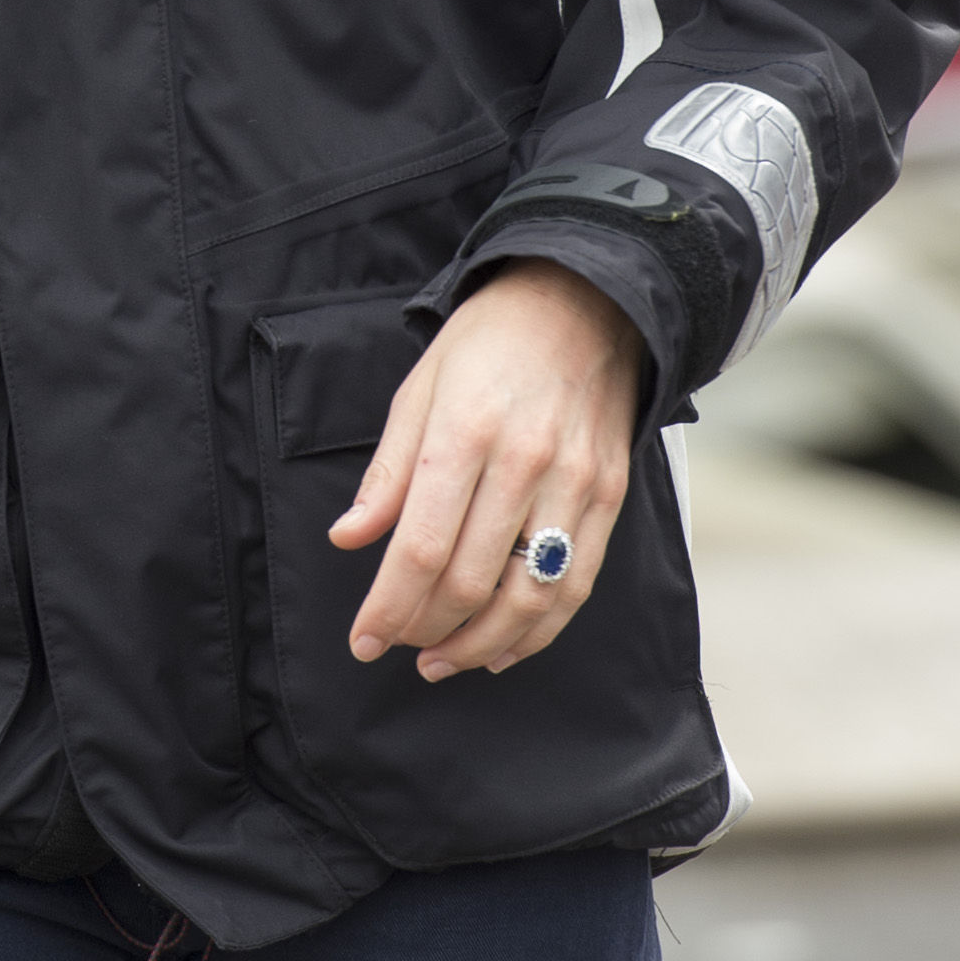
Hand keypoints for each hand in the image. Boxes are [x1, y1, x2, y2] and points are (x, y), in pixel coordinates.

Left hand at [333, 262, 640, 680]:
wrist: (586, 300)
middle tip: (397, 644)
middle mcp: (524, 463)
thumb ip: (388, 472)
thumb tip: (349, 537)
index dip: (388, 607)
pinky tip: (503, 647)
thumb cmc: (490, 341)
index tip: (363, 640)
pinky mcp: (610, 497)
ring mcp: (574, 483)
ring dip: (479, 645)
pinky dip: (538, 631)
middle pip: (470, 580)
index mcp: (465, 432)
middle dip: (424, 629)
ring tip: (442, 660)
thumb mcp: (420, 389)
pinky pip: (575, 586)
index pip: (421, 548)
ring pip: (528, 597)